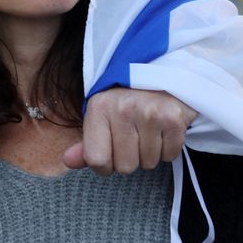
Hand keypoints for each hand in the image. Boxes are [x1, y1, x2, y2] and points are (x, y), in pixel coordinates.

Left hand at [63, 88, 196, 174]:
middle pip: (124, 166)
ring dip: (149, 154)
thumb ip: (86, 144)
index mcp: (99, 108)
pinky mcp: (173, 118)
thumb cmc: (126, 102)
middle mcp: (123, 109)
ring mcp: (150, 113)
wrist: (162, 75)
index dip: (104, 165)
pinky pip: (169, 155)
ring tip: (148, 132)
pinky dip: (167, 149)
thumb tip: (69, 161)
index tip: (110, 155)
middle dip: (129, 159)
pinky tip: (162, 131)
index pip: (96, 159)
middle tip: (133, 138)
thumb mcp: (100, 117)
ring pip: (148, 163)